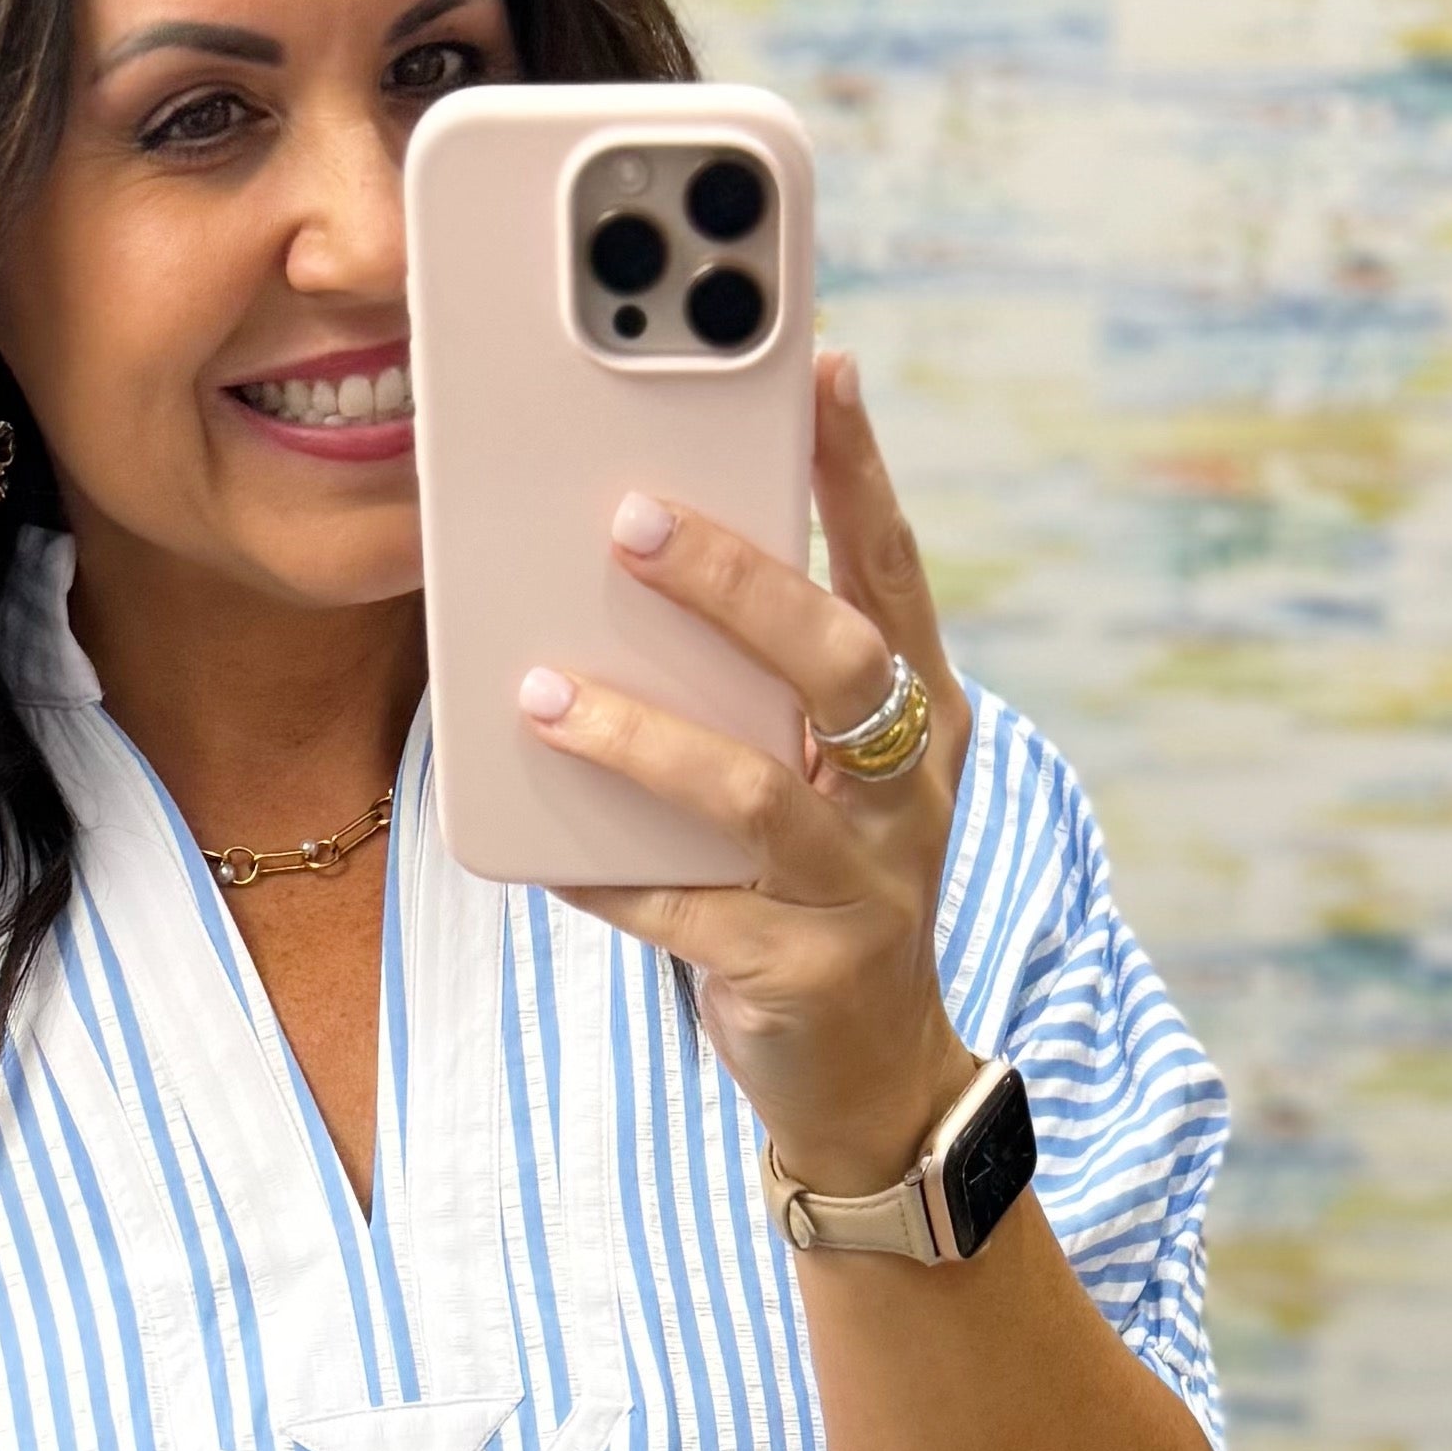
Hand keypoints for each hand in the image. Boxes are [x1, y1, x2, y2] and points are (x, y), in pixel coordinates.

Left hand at [522, 350, 978, 1195]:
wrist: (871, 1081)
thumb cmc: (821, 892)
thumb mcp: (816, 778)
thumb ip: (760, 691)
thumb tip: (629, 573)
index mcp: (916, 722)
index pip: (894, 573)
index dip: (861, 472)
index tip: (822, 370)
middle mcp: (903, 795)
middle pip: (833, 663)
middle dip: (737, 582)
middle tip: (628, 520)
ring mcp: (859, 890)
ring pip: (750, 794)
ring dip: (639, 738)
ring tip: (539, 694)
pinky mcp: (797, 972)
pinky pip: (682, 914)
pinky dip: (603, 877)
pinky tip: (534, 847)